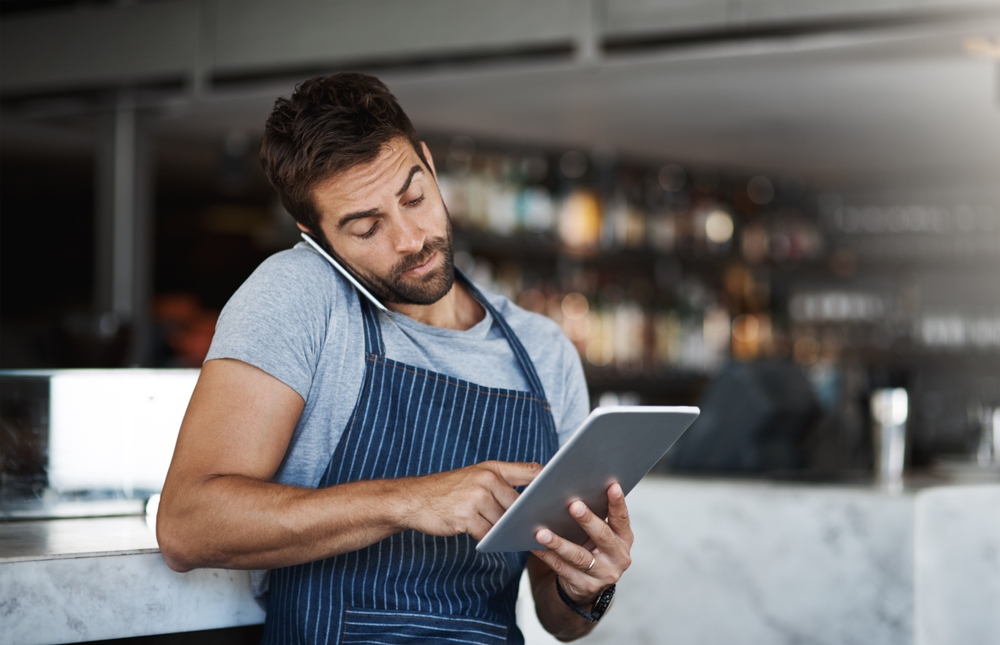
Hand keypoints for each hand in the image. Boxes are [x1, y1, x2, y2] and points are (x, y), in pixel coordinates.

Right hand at [399, 460, 540, 539]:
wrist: (413, 499)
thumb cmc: (446, 491)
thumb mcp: (473, 476)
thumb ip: (500, 482)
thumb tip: (528, 500)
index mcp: (491, 468)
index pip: (530, 472)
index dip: (547, 483)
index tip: (560, 495)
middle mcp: (486, 479)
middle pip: (517, 505)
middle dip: (522, 518)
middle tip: (533, 530)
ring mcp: (476, 498)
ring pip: (503, 522)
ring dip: (504, 532)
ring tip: (509, 537)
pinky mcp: (466, 517)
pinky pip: (488, 534)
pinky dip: (490, 540)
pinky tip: (489, 541)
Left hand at [531, 483, 632, 604]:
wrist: (588, 584)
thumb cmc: (593, 547)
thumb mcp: (602, 534)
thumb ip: (597, 516)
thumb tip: (577, 487)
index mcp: (624, 539)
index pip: (622, 518)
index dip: (618, 502)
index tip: (612, 486)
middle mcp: (618, 557)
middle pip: (602, 536)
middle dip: (587, 520)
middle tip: (573, 505)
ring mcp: (603, 574)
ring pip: (579, 556)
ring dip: (559, 543)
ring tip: (542, 532)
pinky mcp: (585, 586)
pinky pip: (563, 569)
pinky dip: (548, 556)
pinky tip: (535, 547)